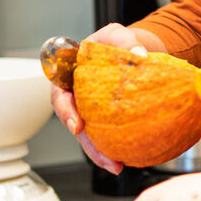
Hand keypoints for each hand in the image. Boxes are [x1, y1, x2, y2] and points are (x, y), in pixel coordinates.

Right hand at [50, 23, 148, 174]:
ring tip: (117, 166)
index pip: (60, 96)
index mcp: (68, 77)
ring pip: (90, 137)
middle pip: (75, 125)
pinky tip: (128, 158)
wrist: (129, 51)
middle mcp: (76, 98)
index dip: (66, 112)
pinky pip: (108, 137)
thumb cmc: (114, 42)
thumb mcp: (116, 34)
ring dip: (102, 154)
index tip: (77, 125)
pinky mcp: (105, 121)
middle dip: (88, 145)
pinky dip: (116, 148)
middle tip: (105, 158)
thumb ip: (124, 40)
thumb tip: (139, 56)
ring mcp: (90, 111)